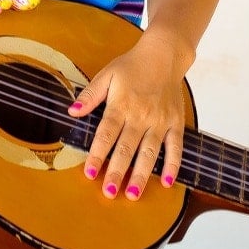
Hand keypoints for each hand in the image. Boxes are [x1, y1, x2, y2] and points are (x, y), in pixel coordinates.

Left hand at [67, 37, 185, 198]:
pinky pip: (175, 147)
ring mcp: (160, 121)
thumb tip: (72, 111)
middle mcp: (141, 115)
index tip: (89, 172)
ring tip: (133, 194)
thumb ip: (90, 95)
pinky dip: (173, 165)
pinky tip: (168, 182)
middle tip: (109, 192)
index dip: (97, 154)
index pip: (106, 134)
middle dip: (117, 171)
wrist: (164, 55)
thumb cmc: (132, 65)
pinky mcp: (175, 123)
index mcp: (121, 105)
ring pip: (150, 152)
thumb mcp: (107, 74)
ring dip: (142, 175)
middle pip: (127, 148)